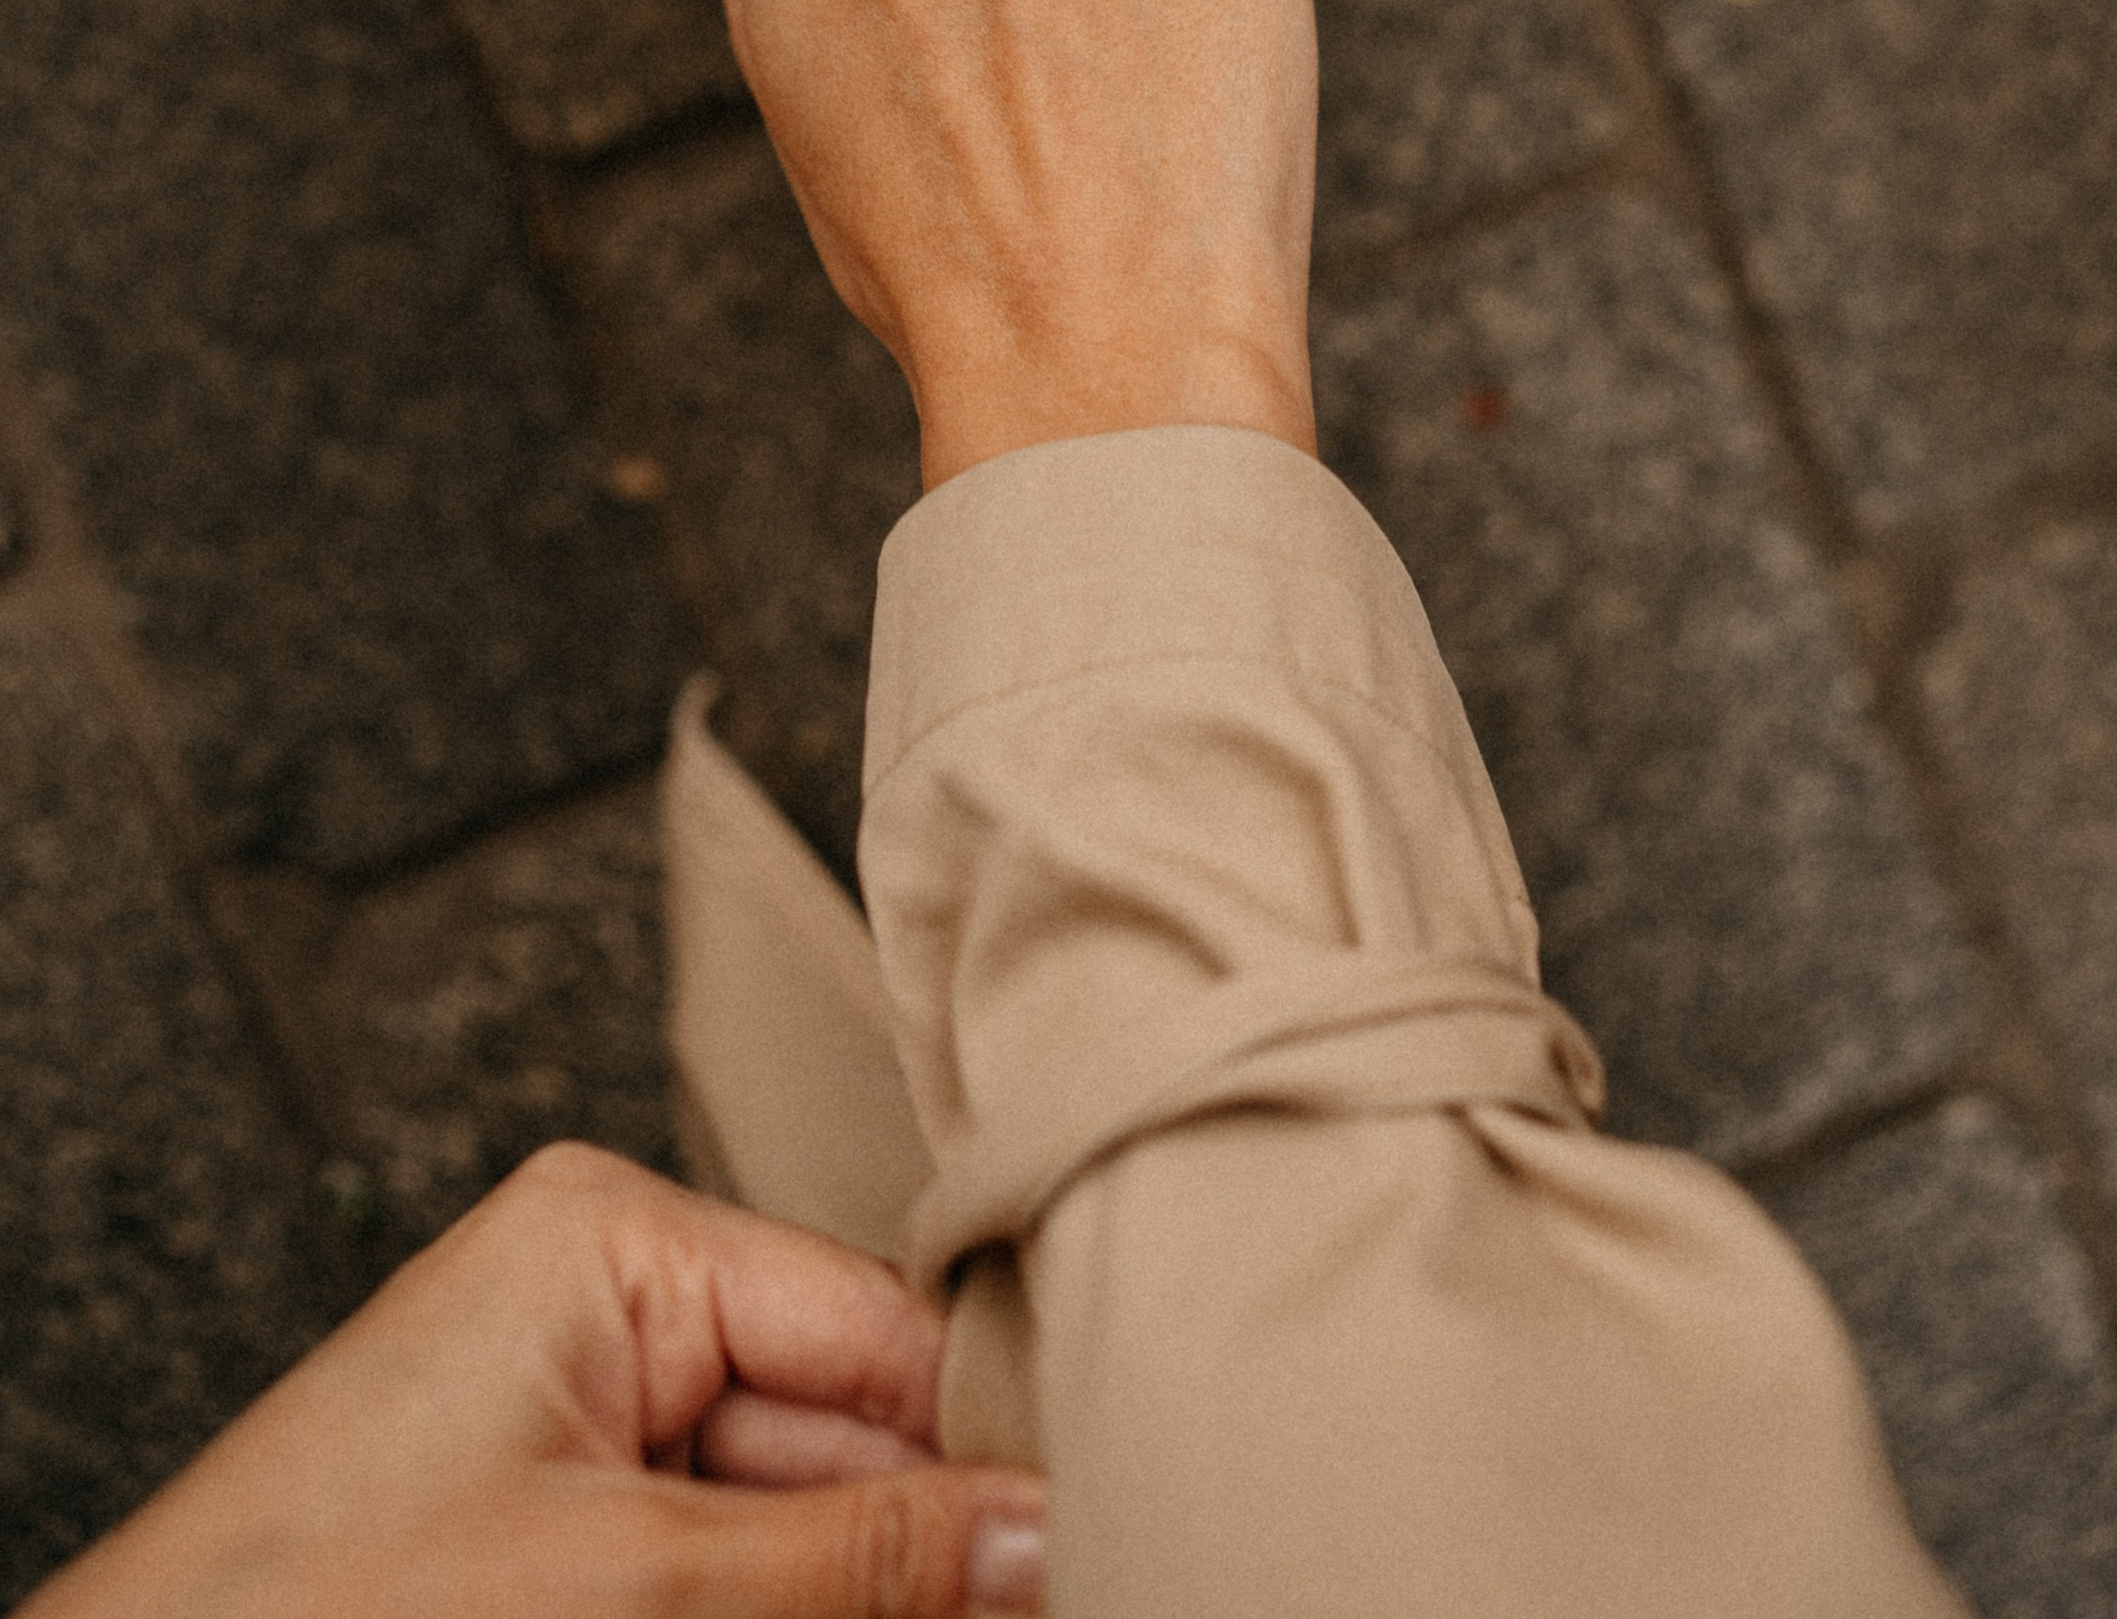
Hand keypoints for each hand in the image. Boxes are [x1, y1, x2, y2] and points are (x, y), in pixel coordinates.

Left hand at [26, 1145, 1043, 1618]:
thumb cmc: (313, 1615)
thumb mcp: (627, 1581)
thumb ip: (855, 1566)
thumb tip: (1047, 1537)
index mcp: (615, 1238)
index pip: (874, 1332)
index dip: (988, 1449)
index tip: (1101, 1533)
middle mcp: (610, 1309)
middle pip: (845, 1444)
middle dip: (925, 1552)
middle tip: (1061, 1598)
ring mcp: (582, 1439)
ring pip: (797, 1534)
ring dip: (869, 1598)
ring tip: (990, 1606)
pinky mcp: (562, 1550)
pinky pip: (726, 1579)